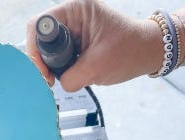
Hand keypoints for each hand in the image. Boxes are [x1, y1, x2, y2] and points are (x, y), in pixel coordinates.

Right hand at [26, 0, 161, 90]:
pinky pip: (59, 54)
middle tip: (50, 80)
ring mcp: (74, 28)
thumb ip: (70, 78)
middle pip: (41, 38)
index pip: (40, 26)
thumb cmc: (130, 51)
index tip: (43, 71)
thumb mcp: (97, 67)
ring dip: (52, 65)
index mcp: (76, 10)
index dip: (35, 50)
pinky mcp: (77, 40)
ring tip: (61, 79)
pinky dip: (61, 67)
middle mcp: (72, 16)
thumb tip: (57, 84)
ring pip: (49, 48)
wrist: (149, 52)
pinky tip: (69, 75)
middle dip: (43, 61)